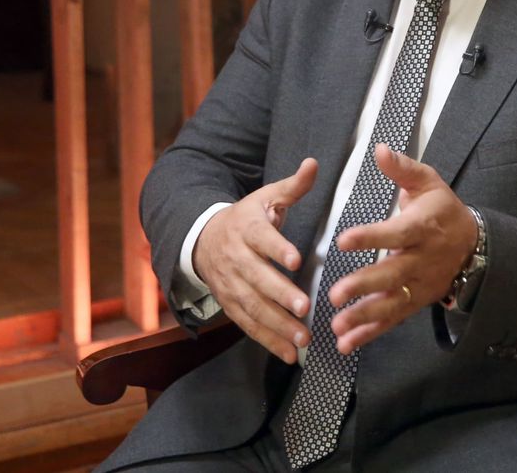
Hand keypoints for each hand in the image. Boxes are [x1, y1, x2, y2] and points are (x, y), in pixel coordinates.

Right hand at [194, 158, 318, 363]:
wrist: (202, 239)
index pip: (261, 238)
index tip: (295, 259)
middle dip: (279, 294)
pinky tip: (290, 354)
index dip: (277, 248)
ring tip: (303, 338)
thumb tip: (314, 164)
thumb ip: (292, 186)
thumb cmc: (246, 218)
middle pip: (256, 277)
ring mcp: (231, 284)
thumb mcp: (265, 197)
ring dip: (277, 325)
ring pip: (252, 306)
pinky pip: (248, 325)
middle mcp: (236, 258)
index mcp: (246, 228)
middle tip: (304, 307)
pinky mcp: (230, 304)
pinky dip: (268, 341)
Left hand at [327, 144, 477, 354]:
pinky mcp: (416, 301)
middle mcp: (421, 259)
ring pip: (392, 304)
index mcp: (423, 227)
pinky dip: (370, 333)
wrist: (474, 244)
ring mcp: (420, 284)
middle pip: (392, 275)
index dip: (370, 237)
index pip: (396, 233)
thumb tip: (379, 149)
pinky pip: (392, 320)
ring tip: (337, 327)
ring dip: (363, 317)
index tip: (343, 239)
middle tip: (335, 294)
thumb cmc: (442, 210)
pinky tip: (346, 343)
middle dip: (363, 286)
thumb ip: (402, 169)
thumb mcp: (428, 182)